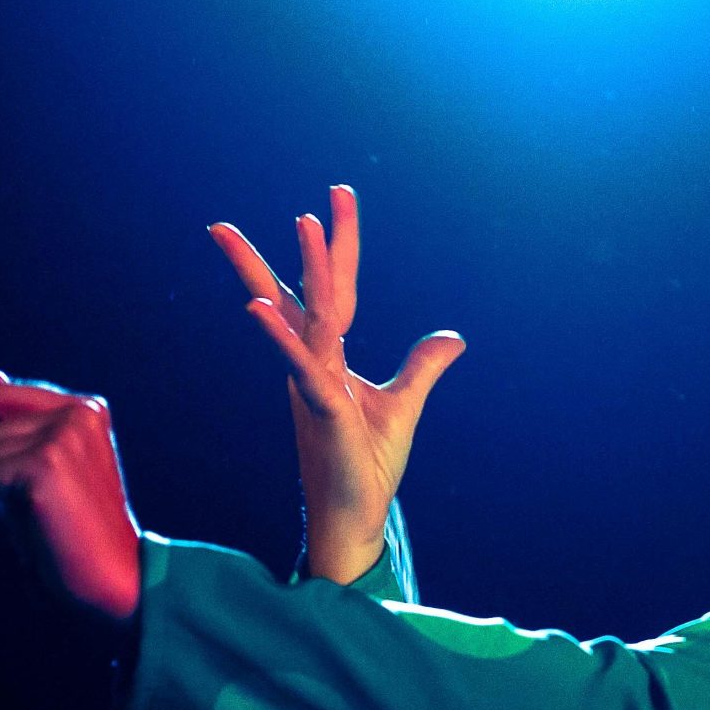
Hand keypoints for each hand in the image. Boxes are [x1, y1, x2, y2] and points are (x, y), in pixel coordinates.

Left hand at [0, 370, 141, 621]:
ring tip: (31, 512)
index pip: (0, 393)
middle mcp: (78, 412)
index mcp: (86, 408)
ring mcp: (63, 435)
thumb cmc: (78, 529)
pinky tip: (29, 519)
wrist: (117, 577)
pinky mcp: (45, 464)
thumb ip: (17, 422)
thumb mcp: (46, 465)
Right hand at [209, 185, 463, 583]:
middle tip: (308, 198)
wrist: (354, 511)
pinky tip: (256, 306)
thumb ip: (422, 366)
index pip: (334, 288)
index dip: (336, 245)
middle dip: (310, 244)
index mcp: (330, 353)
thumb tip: (453, 337)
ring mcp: (314, 380)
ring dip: (306, 268)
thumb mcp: (404, 403)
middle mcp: (316, 359)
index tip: (335, 197)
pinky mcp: (319, 408)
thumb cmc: (368, 462)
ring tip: (304, 223)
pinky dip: (281, 336)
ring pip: (310, 315)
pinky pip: (301, 365)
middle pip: (310, 289)